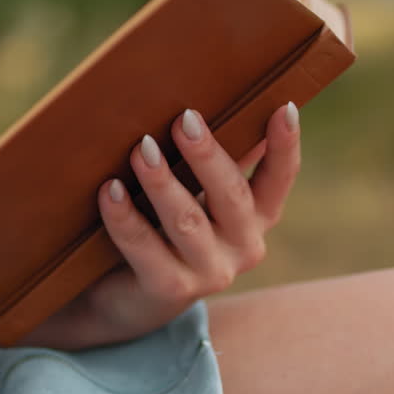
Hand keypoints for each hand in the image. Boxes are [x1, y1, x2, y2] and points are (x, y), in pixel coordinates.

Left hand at [25, 102, 301, 348]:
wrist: (127, 297)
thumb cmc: (165, 225)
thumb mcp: (195, 194)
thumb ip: (207, 161)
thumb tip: (200, 97)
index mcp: (257, 216)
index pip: (280, 178)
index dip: (285, 145)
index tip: (284, 107)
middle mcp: (243, 246)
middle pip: (231, 196)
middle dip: (208, 155)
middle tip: (184, 118)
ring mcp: (209, 272)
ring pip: (187, 221)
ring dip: (163, 182)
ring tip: (141, 149)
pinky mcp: (168, 289)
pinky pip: (145, 248)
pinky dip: (125, 217)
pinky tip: (108, 190)